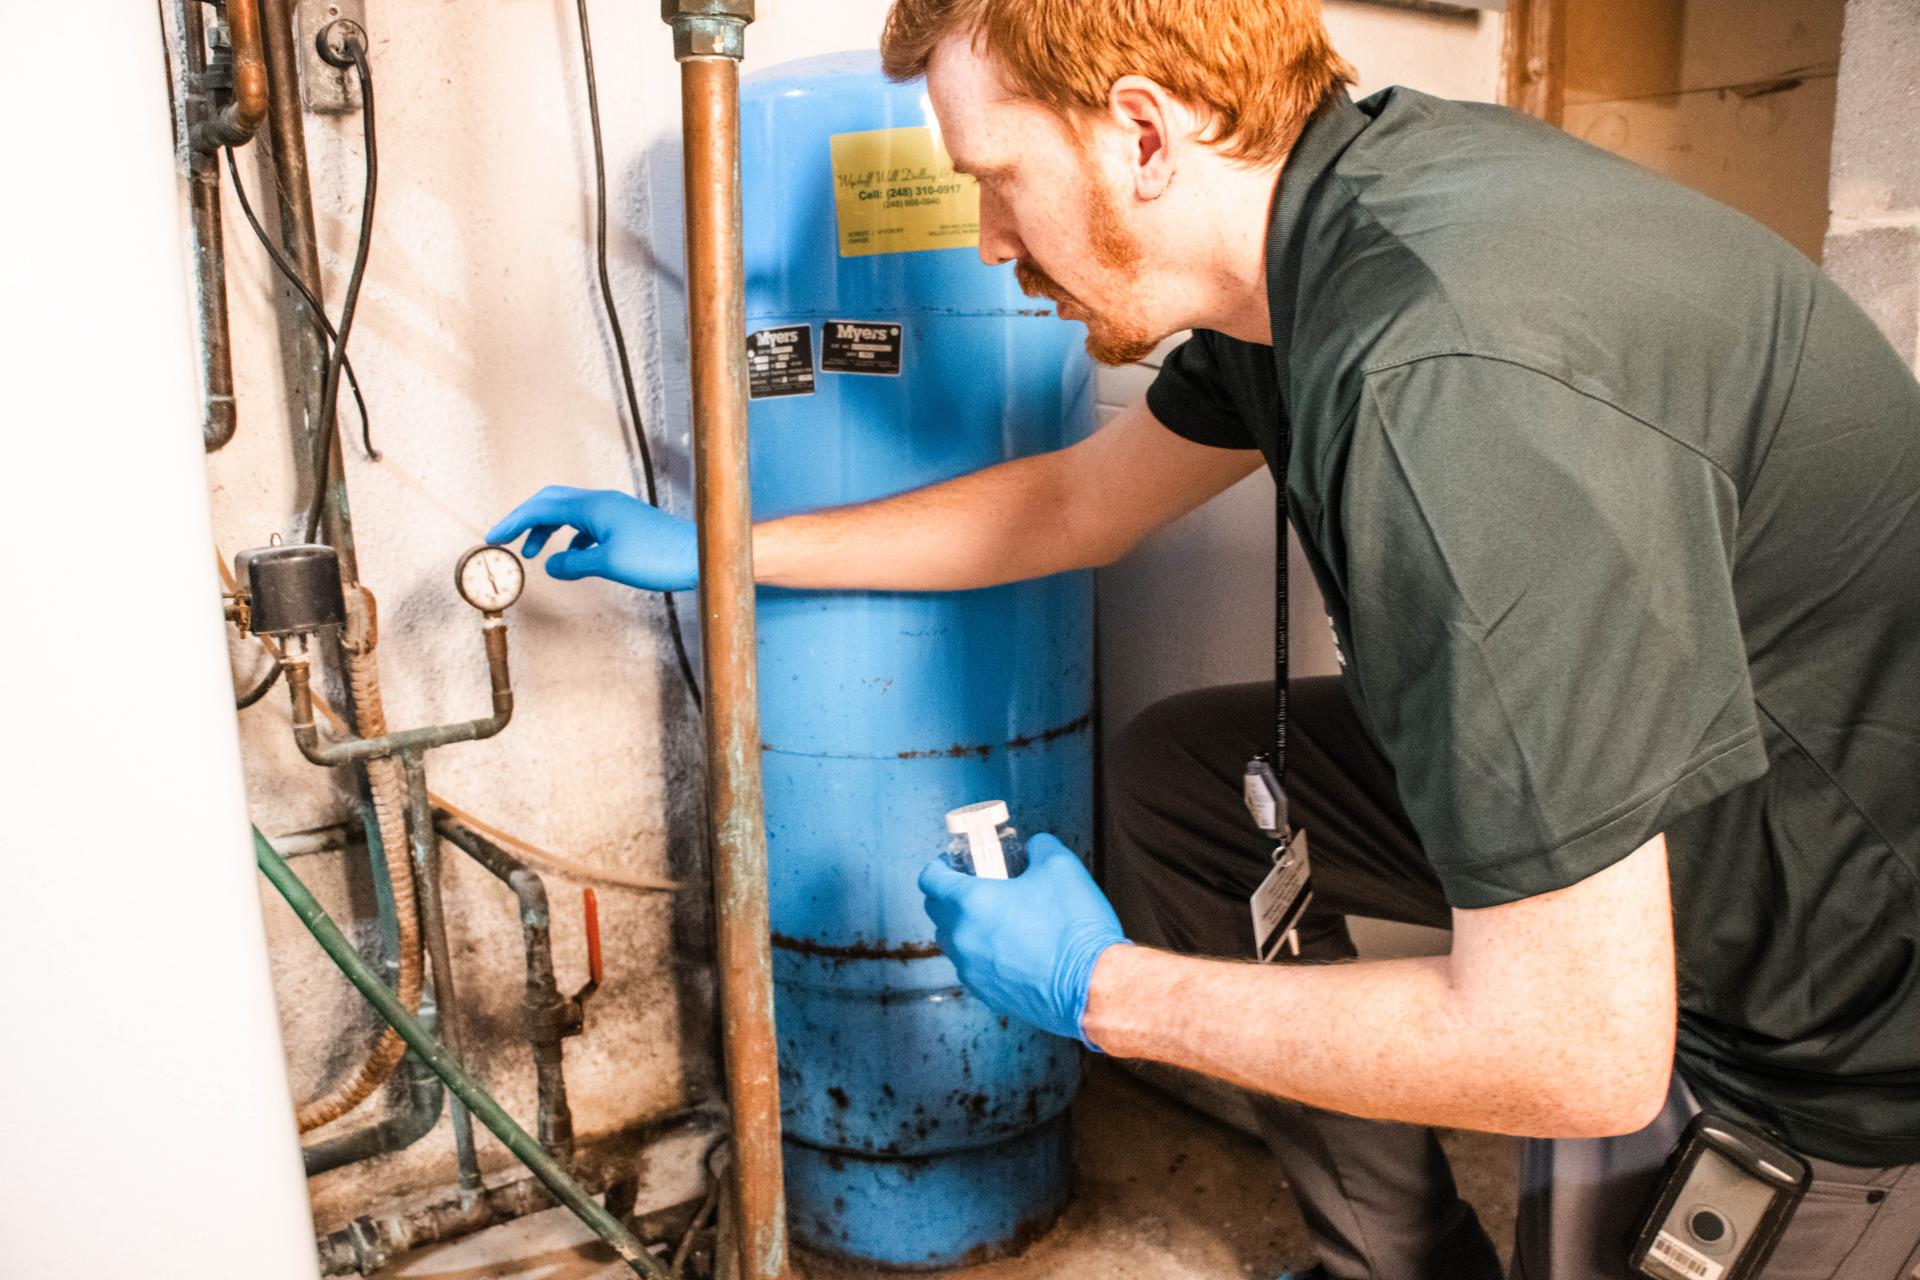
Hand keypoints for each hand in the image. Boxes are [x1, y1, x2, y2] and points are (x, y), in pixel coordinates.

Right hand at [486, 486, 697, 591]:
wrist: (702, 556)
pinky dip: (572, 539)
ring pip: (570, 514)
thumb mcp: (608, 564)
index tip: (493, 538)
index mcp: (593, 506)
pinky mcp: (627, 524)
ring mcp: (616, 512)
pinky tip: (572, 558)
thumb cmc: (659, 558)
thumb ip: (573, 564)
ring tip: (536, 555)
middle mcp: (602, 502)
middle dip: (526, 520)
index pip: (541, 507)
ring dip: (548, 531)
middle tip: (507, 540)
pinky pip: (588, 526)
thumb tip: (550, 565)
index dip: (513, 522)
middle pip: (552, 502)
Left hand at [918, 834, 1129, 1049]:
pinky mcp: (988, 995)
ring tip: (998, 918)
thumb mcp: (1061, 866)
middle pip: (936, 911)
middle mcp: (963, 939)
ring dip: (965, 927)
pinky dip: (983, 955)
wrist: (1093, 986)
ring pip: (953, 942)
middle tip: (978, 886)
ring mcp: (972, 971)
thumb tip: (1033, 848)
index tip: (954, 863)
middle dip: (950, 895)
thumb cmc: (1075, 927)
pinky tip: (1012, 948)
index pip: (929, 879)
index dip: (939, 865)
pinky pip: (972, 968)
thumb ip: (1039, 847)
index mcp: (970, 903)